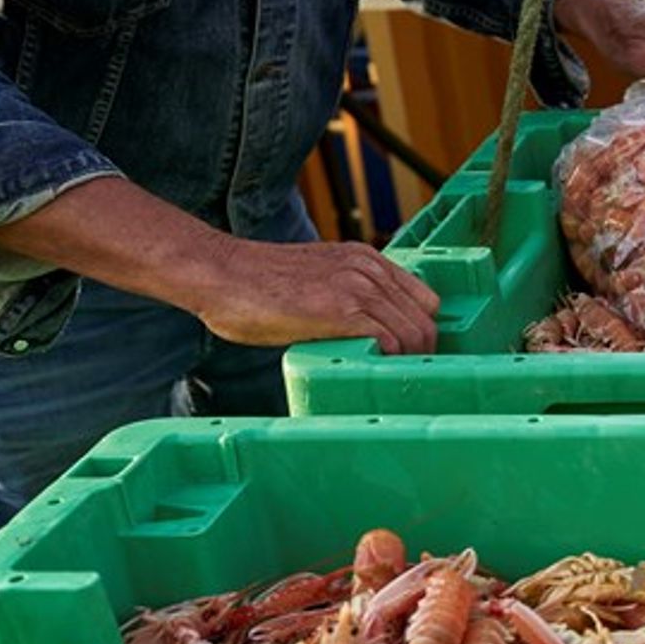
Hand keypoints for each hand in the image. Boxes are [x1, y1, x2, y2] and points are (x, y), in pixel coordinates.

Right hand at [177, 238, 441, 355]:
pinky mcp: (342, 311)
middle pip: (426, 320)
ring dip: (407, 364)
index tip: (409, 357)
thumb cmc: (254, 284)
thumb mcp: (316, 278)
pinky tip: (373, 378)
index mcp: (367, 260)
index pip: (424, 300)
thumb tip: (362, 334)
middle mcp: (370, 270)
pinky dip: (388, 364)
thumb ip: (344, 296)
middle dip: (421, 354)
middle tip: (403, 379)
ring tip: (389, 383)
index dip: (420, 332)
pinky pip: (389, 342)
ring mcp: (358, 288)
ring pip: (414, 334)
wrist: (218, 272)